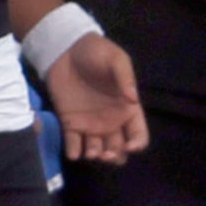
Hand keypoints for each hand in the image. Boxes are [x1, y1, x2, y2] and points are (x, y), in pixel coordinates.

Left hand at [42, 32, 148, 164]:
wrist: (66, 49)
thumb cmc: (97, 52)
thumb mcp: (116, 60)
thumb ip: (125, 78)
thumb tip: (134, 99)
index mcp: (127, 109)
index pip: (139, 135)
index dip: (137, 144)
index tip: (129, 146)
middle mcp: (111, 121)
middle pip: (118, 149)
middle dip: (115, 156)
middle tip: (106, 154)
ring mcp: (90, 124)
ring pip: (97, 150)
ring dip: (96, 156)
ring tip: (90, 153)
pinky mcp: (70, 123)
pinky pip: (73, 143)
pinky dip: (74, 152)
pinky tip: (73, 153)